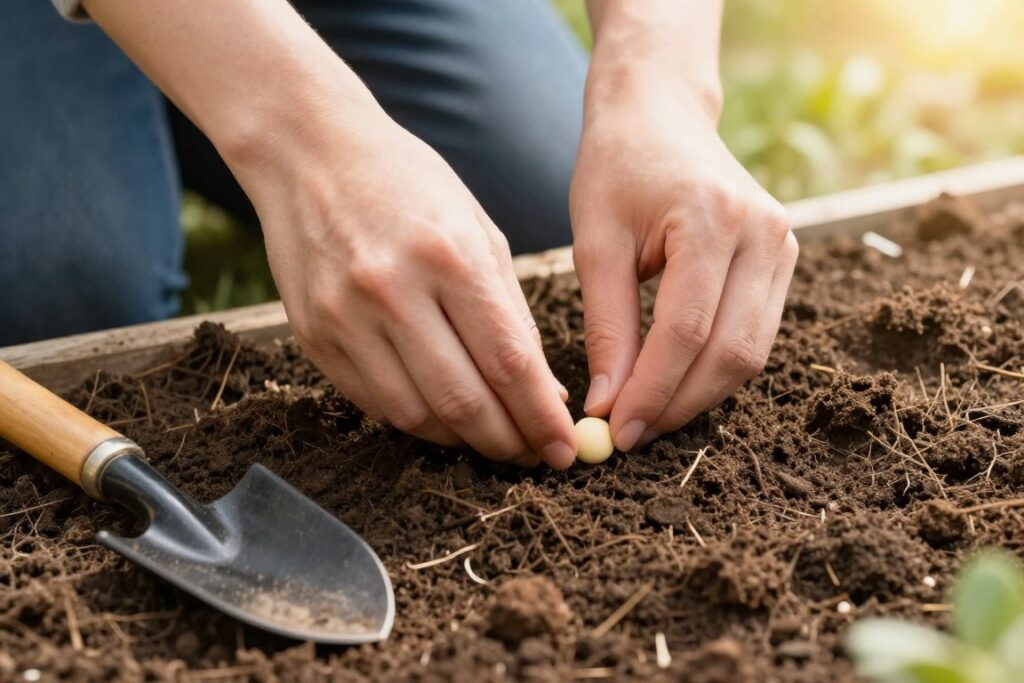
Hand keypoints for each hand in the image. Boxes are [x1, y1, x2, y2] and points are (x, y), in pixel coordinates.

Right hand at [81, 0, 577, 465]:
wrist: (310, 153)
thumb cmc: (409, 185)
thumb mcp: (478, 230)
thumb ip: (512, 314)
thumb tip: (543, 393)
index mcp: (449, 256)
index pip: (508, 362)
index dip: (541, 418)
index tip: (564, 450)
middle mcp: (393, 291)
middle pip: (463, 401)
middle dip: (507, 442)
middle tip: (532, 454)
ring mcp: (345, 317)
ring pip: (416, 415)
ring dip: (462, 440)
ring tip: (491, 436)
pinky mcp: (314, 336)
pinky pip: (374, 403)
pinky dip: (417, 421)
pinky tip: (442, 416)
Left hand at [570, 87, 797, 451]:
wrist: (660, 117)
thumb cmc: (617, 170)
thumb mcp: (595, 243)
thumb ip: (606, 325)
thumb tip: (608, 404)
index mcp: (712, 218)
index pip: (687, 330)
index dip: (652, 390)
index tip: (615, 431)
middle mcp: (764, 233)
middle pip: (731, 352)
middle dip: (678, 404)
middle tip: (629, 435)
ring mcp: (784, 245)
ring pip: (752, 354)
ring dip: (699, 395)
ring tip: (646, 416)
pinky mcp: (785, 260)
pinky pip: (755, 335)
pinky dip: (715, 369)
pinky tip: (674, 384)